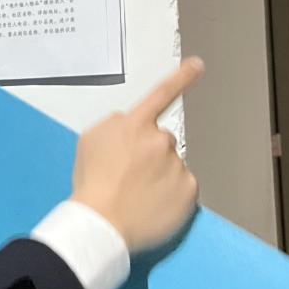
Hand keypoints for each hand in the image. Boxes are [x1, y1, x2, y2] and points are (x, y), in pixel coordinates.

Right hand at [71, 58, 204, 252]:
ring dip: (159, 175)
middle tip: (129, 176)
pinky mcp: (189, 190)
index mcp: (134, 125)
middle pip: (161, 140)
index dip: (182, 78)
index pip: (161, 95)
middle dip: (150, 153)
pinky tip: (152, 205)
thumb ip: (115, 125)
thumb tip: (131, 126)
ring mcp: (177, 165)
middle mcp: (160, 140)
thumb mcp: (90, 140)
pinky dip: (171, 195)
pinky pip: (182, 187)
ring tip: (136, 195)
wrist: (102, 222)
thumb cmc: (92, 183)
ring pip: (171, 165)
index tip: (198, 65)